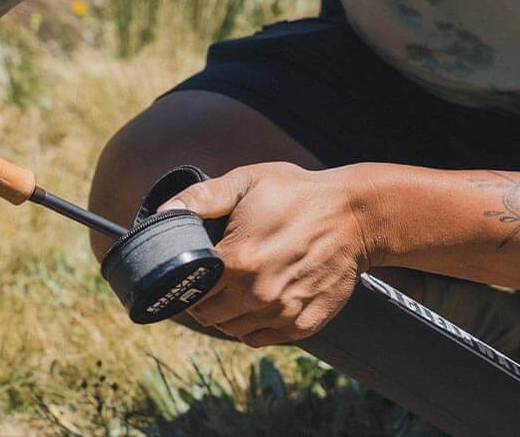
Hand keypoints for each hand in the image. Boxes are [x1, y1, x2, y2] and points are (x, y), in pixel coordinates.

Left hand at [156, 161, 370, 347]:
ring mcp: (281, 314)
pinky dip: (255, 324)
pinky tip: (263, 298)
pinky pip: (262, 338)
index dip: (188, 282)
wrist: (355, 215)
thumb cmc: (298, 193)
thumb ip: (202, 198)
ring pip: (234, 331)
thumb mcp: (248, 181)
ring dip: (229, 314)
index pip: (190, 291)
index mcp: (237, 261)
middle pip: (209, 317)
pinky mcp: (303, 326)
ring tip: (241, 286)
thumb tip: (164, 212)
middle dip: (206, 299)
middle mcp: (257, 295)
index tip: (196, 271)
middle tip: (217, 277)